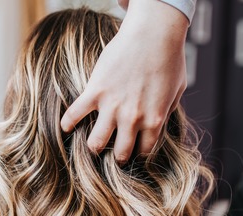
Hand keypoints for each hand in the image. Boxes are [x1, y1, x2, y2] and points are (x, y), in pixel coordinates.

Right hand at [59, 0, 188, 162]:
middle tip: (113, 152)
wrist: (154, 32)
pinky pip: (75, 114)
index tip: (133, 149)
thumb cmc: (169, 58)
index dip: (138, 152)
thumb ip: (166, 111)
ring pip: (96, 142)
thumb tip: (159, 123)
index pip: (144, 151)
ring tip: (93, 144)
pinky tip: (65, 127)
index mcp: (155, 120)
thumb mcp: (177, 90)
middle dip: (117, 155)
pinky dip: (68, 123)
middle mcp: (133, 118)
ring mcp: (112, 106)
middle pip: (120, 153)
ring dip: (94, 146)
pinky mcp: (95, 91)